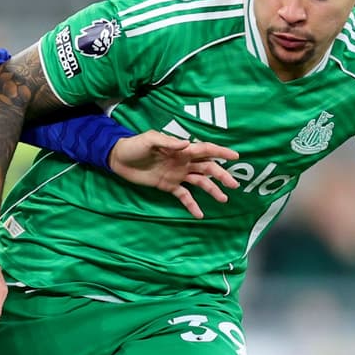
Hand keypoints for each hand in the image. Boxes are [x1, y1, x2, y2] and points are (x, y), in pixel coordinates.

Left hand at [106, 131, 240, 216]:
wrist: (119, 159)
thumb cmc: (135, 145)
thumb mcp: (150, 140)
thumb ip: (169, 142)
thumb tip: (187, 145)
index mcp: (181, 149)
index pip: (206, 150)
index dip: (221, 152)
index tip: (235, 156)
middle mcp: (183, 162)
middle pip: (207, 168)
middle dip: (221, 176)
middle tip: (234, 185)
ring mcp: (177, 175)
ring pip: (200, 183)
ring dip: (212, 190)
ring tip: (223, 199)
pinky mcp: (168, 186)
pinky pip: (184, 196)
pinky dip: (192, 205)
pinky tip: (200, 215)